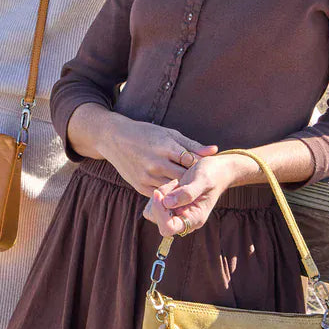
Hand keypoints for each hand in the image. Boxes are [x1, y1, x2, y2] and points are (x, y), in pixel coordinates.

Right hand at [100, 115, 217, 197]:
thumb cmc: (145, 133)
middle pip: (184, 177)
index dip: (200, 165)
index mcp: (165, 147)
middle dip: (193, 179)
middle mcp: (156, 163)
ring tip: (189, 186)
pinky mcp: (140, 187)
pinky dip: (169, 194)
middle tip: (200, 180)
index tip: (205, 167)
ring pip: (173, 189)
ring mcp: (147, 177)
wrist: (114, 139)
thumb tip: (214, 150)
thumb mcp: (168, 133)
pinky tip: (175, 190)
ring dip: (182, 189)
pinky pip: (161, 195)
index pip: (192, 161)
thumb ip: (192, 145)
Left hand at [142, 154, 241, 236]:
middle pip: (157, 220)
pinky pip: (156, 203)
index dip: (160, 213)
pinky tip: (174, 184)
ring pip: (154, 211)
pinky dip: (161, 192)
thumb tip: (167, 203)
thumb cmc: (213, 174)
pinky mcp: (171, 206)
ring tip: (177, 183)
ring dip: (160, 195)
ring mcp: (177, 213)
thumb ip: (187, 193)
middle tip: (174, 184)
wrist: (218, 171)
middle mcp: (183, 220)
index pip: (168, 228)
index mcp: (193, 219)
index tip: (159, 193)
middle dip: (159, 201)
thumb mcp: (202, 180)